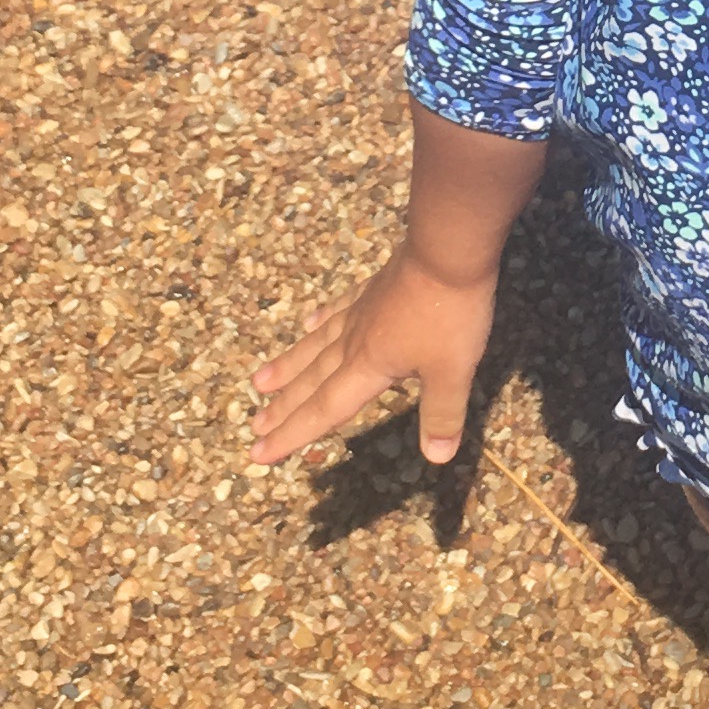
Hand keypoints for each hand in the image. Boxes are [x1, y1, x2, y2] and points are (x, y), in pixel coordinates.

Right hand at [249, 248, 495, 469]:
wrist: (448, 250)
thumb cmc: (450, 313)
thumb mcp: (454, 371)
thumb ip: (442, 414)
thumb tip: (437, 458)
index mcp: (367, 366)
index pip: (323, 409)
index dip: (292, 435)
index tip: (258, 454)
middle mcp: (354, 341)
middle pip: (311, 380)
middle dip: (282, 408)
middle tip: (254, 426)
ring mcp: (361, 311)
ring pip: (315, 345)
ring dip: (288, 366)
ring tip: (259, 382)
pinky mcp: (373, 288)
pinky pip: (338, 309)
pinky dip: (321, 320)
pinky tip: (310, 323)